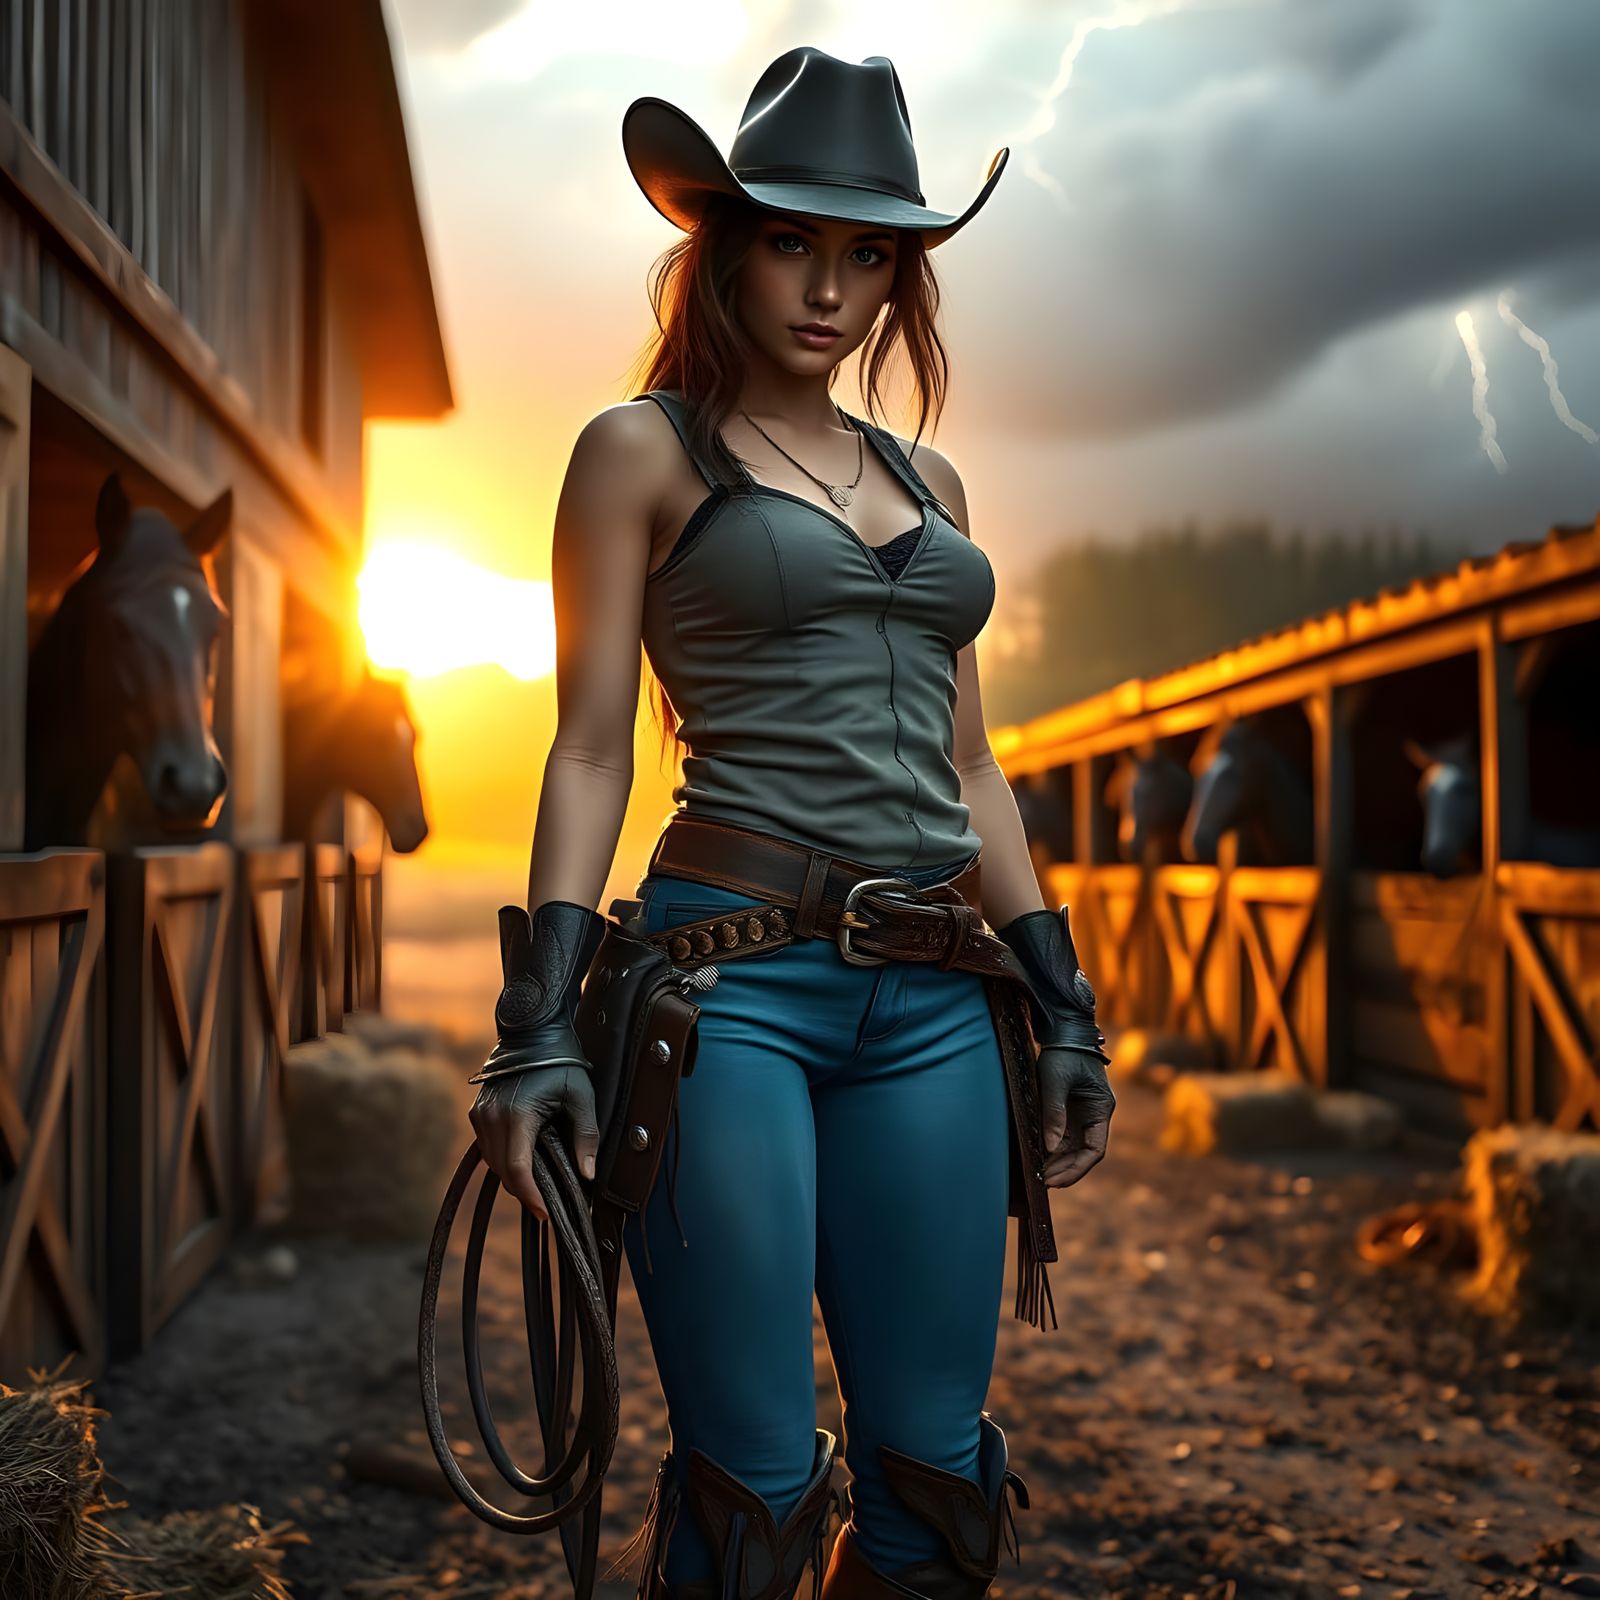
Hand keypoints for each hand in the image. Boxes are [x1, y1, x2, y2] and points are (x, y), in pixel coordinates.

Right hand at [469, 1064, 599, 1222]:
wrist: (533, 1032)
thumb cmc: (561, 1062)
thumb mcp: (582, 1096)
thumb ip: (585, 1136)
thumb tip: (587, 1175)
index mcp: (517, 1114)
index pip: (517, 1169)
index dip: (530, 1196)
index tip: (546, 1214)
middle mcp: (491, 1116)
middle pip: (502, 1171)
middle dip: (524, 1191)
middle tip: (549, 1204)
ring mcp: (481, 1114)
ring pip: (492, 1162)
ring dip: (513, 1177)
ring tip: (539, 1187)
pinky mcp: (478, 1112)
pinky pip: (488, 1148)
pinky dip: (504, 1160)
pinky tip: (525, 1163)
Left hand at [1038, 1045, 1114, 1187]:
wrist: (1063, 1032)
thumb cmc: (1064, 1053)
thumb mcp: (1056, 1081)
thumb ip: (1054, 1113)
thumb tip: (1049, 1147)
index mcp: (1101, 1109)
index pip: (1095, 1149)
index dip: (1077, 1168)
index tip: (1057, 1179)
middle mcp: (1095, 1116)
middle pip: (1084, 1153)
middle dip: (1065, 1170)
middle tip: (1042, 1182)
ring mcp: (1081, 1115)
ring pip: (1072, 1149)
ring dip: (1058, 1163)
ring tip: (1038, 1176)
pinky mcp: (1068, 1112)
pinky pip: (1062, 1138)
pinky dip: (1052, 1151)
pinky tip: (1038, 1159)